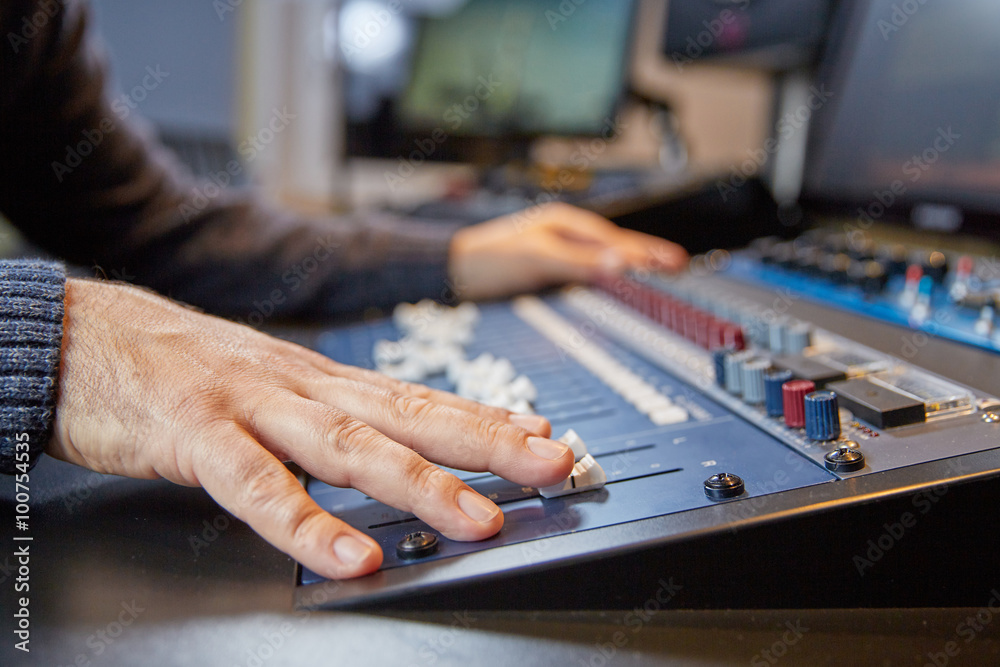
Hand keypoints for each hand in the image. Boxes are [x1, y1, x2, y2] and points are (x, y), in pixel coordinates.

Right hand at [49, 279, 574, 578]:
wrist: (87, 334)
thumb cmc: (187, 368)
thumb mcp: (276, 386)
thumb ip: (336, 417)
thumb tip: (402, 442)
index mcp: (323, 381)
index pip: (420, 399)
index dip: (487, 421)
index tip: (547, 438)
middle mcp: (303, 389)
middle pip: (407, 416)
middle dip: (486, 443)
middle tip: (551, 465)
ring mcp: (252, 409)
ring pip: (348, 448)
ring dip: (420, 483)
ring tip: (479, 518)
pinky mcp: (196, 436)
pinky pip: (257, 488)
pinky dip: (306, 523)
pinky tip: (350, 555)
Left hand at [448, 202, 687, 300]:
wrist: (450, 270)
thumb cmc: (486, 259)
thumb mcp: (536, 258)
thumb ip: (578, 261)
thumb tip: (620, 265)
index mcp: (565, 223)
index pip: (616, 241)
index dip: (646, 254)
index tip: (674, 264)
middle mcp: (563, 231)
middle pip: (615, 244)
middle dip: (648, 255)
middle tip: (680, 266)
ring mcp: (556, 248)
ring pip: (604, 255)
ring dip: (632, 263)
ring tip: (659, 271)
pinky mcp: (547, 266)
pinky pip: (588, 267)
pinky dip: (609, 272)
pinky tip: (617, 280)